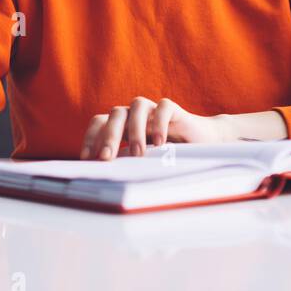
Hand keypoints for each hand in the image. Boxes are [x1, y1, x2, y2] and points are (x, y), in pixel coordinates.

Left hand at [80, 96, 228, 159]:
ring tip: (138, 154)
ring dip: (134, 130)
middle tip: (107, 158)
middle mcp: (135, 115)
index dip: (91, 137)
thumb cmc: (169, 155)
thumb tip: (105, 184)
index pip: (100, 123)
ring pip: (137, 106)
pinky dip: (159, 122)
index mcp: (123, 126)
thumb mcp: (144, 162)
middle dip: (108, 136)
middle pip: (115, 114)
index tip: (87, 158)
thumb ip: (127, 165)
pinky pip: (163, 107)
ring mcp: (153, 110)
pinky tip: (161, 142)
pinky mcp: (174, 109)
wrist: (202, 142)